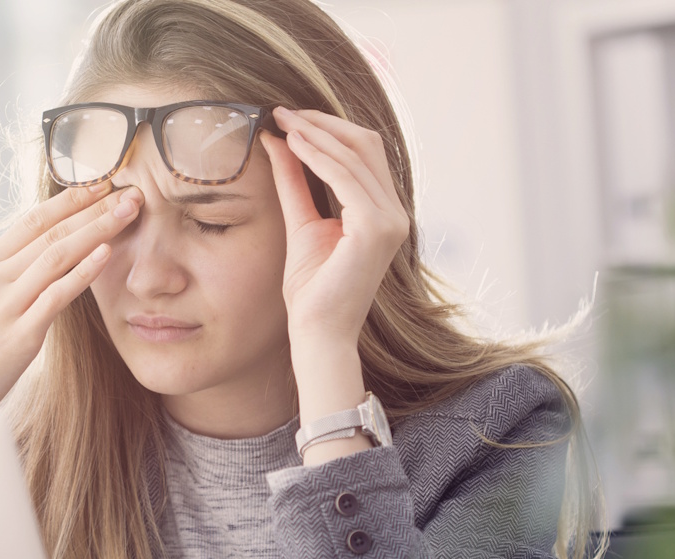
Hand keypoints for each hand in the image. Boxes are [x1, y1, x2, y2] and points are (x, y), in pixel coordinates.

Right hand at [0, 182, 143, 404]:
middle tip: (129, 189)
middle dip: (92, 208)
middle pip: (50, 233)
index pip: (30, 222)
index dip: (67, 201)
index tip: (97, 185)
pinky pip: (57, 296)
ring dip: (98, 229)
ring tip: (129, 210)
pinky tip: (107, 252)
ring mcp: (6, 307)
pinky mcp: (21, 337)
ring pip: (58, 256)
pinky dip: (84, 272)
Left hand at [260, 106, 409, 348]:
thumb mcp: (301, 223)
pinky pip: (346, 178)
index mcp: (383, 212)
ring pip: (356, 155)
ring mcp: (390, 220)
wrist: (317, 332)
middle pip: (365, 144)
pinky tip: (293, 144)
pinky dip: (318, 156)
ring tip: (283, 121)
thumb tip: (279, 141)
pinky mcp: (376, 229)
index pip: (363, 153)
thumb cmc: (312, 290)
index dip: (328, 128)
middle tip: (283, 111)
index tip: (290, 116)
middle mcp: (395, 213)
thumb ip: (295, 182)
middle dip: (323, 122)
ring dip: (317, 133)